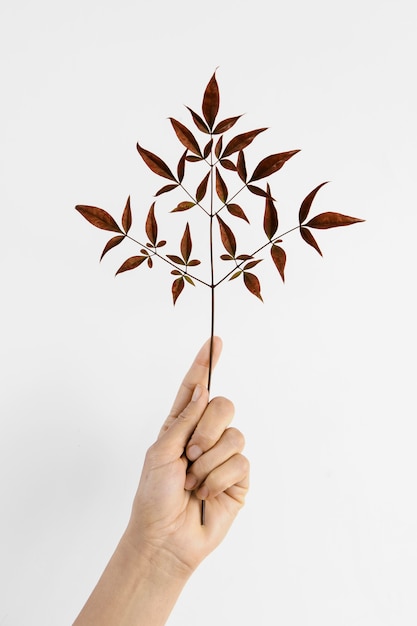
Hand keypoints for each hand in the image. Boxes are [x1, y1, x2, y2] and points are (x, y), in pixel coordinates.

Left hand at [124, 336, 249, 576]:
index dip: (205, 363)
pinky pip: (240, 461)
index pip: (195, 388)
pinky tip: (206, 493)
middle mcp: (204, 436)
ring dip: (209, 461)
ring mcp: (223, 456)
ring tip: (194, 481)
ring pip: (234, 435)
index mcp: (181, 426)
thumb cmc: (154, 496)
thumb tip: (204, 390)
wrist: (165, 537)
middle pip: (224, 405)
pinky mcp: (238, 477)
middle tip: (190, 454)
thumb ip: (184, 420)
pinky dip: (219, 478)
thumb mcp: (161, 452)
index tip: (215, 339)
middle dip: (207, 429)